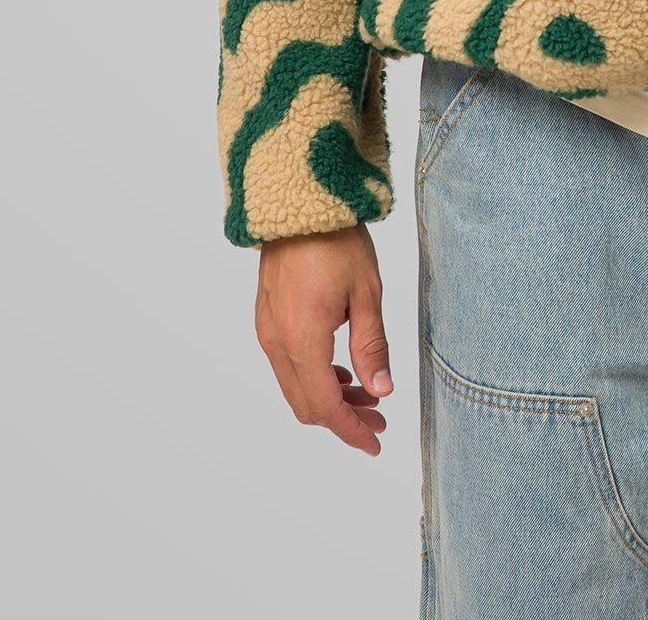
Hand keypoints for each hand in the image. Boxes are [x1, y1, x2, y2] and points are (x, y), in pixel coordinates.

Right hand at [253, 224, 392, 455]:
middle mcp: (276, 342)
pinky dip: (314, 379)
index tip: (376, 443)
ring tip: (368, 396)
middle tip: (379, 419)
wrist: (299, 204)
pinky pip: (287, 366)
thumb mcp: (367, 293)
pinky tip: (342, 372)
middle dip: (343, 420)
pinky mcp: (266, 320)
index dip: (351, 431)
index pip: (324, 406)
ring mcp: (267, 331)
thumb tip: (381, 392)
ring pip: (295, 388)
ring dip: (329, 399)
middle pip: (306, 405)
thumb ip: (372, 346)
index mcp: (303, 339)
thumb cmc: (337, 241)